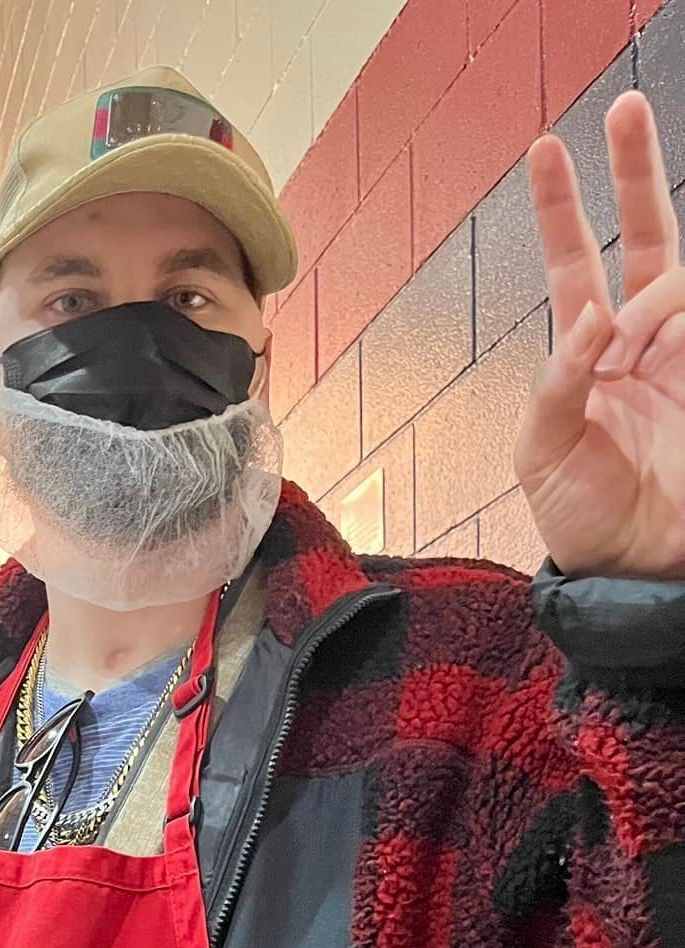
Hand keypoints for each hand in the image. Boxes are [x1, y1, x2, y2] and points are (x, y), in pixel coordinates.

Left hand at [515, 91, 684, 580]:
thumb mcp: (544, 454)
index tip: (548, 149)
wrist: (637, 571)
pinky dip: (673, 322)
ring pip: (678, 281)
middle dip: (636, 171)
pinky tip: (657, 351)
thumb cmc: (583, 517)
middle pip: (647, 236)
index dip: (564, 208)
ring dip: (655, 306)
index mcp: (586, 355)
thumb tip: (591, 316)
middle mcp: (640, 341)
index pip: (574, 265)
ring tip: (639, 355)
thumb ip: (559, 382)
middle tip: (627, 107)